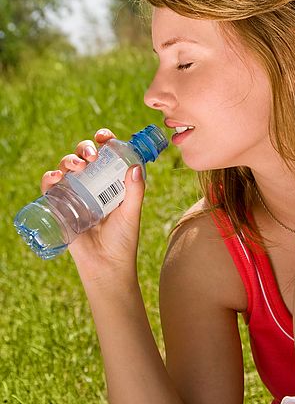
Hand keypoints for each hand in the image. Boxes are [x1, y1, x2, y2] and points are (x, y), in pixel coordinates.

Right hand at [40, 128, 145, 286]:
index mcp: (112, 181)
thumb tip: (135, 165)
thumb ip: (135, 191)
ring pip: (66, 167)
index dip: (105, 141)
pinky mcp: (60, 207)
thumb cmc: (123, 240)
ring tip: (77, 166)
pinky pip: (50, 187)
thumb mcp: (131, 213)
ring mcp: (75, 194)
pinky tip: (55, 177)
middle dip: (85, 148)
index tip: (105, 138)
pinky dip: (49, 178)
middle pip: (84, 156)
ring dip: (69, 160)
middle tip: (91, 156)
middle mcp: (92, 184)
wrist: (106, 266)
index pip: (107, 154)